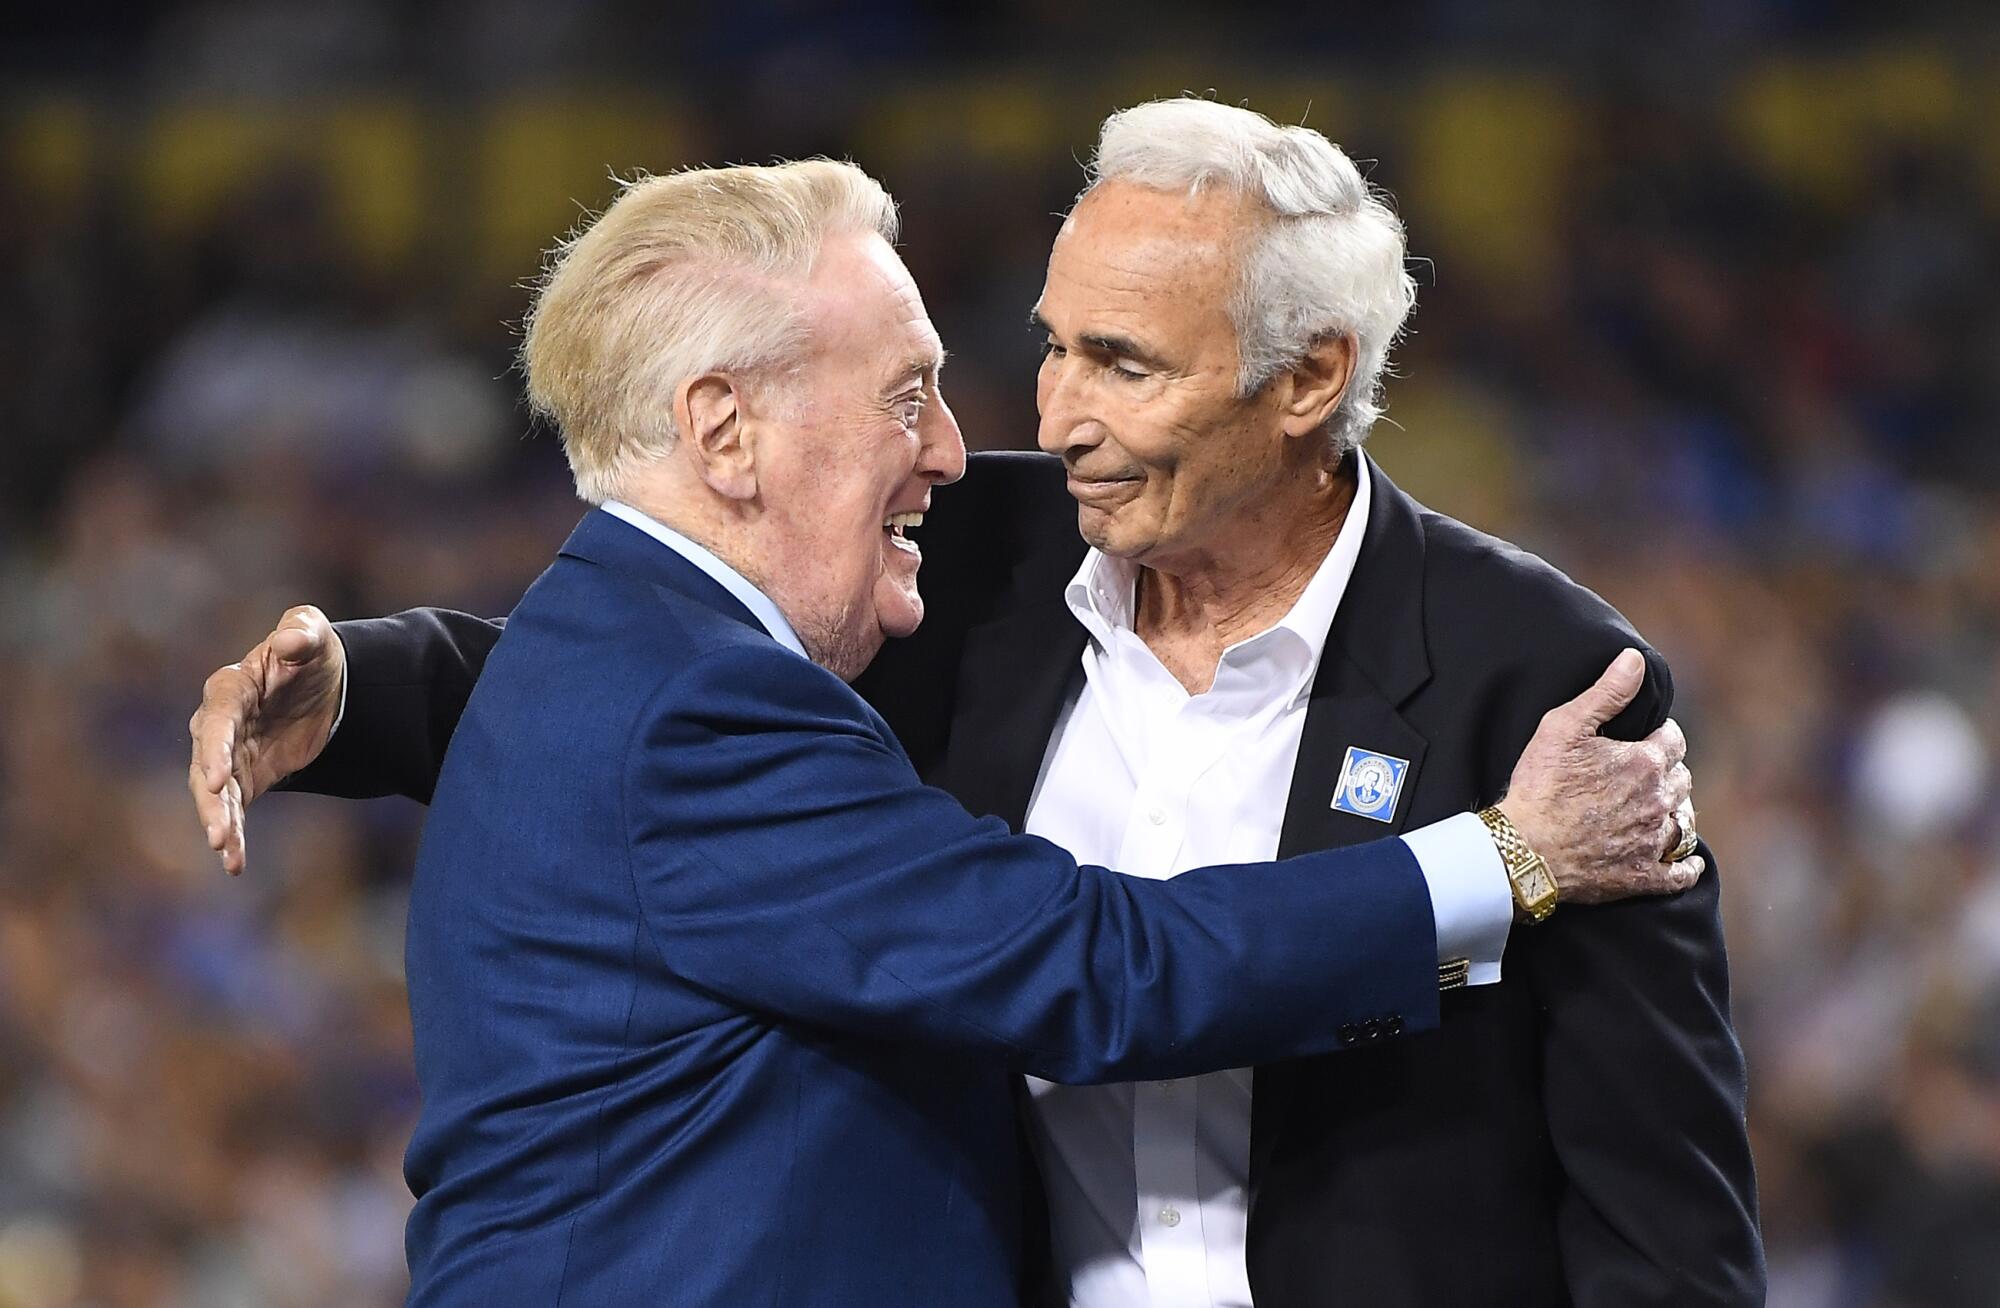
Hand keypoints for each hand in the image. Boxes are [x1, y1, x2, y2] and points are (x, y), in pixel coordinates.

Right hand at [187, 605, 345, 874]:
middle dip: (211, 799)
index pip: (217, 721)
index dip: (216, 749)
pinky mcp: (244, 779)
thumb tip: (290, 641)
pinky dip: (233, 836)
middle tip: (217, 832)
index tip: (220, 778)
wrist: (324, 684)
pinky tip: (235, 865)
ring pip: (213, 794)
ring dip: (218, 823)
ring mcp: (228, 755)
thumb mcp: (312, 633)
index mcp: (230, 689)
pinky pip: (232, 810)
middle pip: (206, 765)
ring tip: (225, 853)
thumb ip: (302, 633)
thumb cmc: (309, 653)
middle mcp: (219, 725)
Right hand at [1496, 648, 1701, 906]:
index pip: (1673, 739)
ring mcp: (1653, 841)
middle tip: (1645, 772)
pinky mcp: (1643, 876)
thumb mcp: (1564, 727)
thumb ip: (1605, 693)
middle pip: (1682, 779)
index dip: (1660, 735)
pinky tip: (1688, 862)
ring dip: (1677, 811)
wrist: (1524, 849)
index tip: (1645, 737)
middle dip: (1667, 772)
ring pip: (1685, 821)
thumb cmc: (1540, 786)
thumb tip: (1636, 660)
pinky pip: (1679, 873)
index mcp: (1644, 763)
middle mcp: (1658, 801)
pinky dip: (1687, 866)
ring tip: (1661, 808)